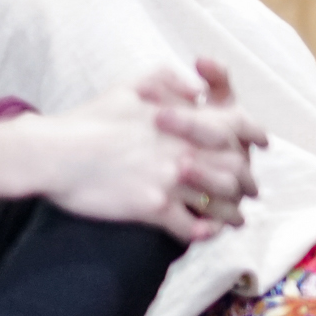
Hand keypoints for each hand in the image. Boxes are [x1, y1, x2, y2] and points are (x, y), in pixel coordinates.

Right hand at [39, 59, 268, 241]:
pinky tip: (205, 234)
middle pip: (235, 168)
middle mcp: (185, 150)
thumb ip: (168, 81)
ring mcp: (171, 180)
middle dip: (246, 183)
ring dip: (230, 213)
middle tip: (251, 191)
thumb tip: (196, 89)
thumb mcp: (130, 86)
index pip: (235, 126)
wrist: (52, 152)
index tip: (263, 144)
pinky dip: (201, 232)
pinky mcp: (153, 207)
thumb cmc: (88, 118)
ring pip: (218, 202)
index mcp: (184, 121)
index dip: (254, 136)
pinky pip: (189, 226)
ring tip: (234, 220)